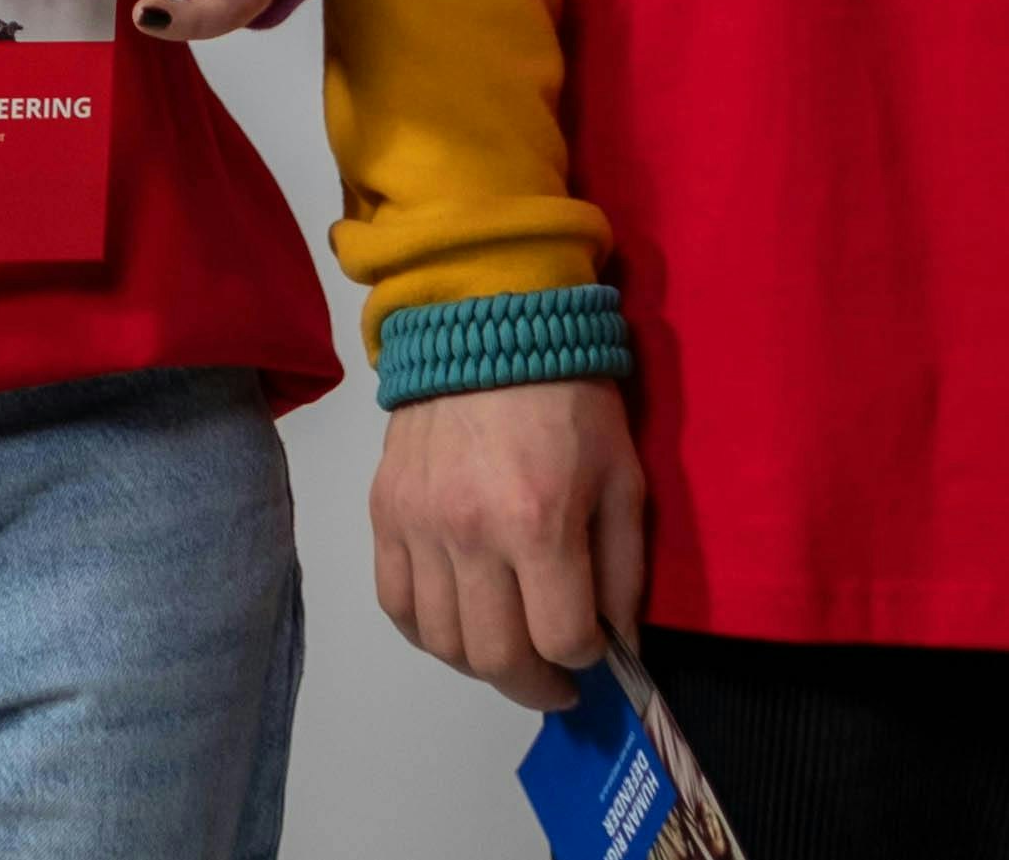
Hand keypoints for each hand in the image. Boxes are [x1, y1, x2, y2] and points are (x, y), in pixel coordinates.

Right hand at [377, 377, 646, 710]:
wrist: (487, 324)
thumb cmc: (568, 399)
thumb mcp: (623, 478)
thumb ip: (623, 570)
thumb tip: (617, 642)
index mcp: (538, 521)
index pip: (561, 640)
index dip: (587, 659)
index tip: (595, 649)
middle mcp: (469, 533)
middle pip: (496, 658)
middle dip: (535, 685)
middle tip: (555, 679)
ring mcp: (418, 525)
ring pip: (443, 642)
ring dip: (482, 665)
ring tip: (509, 652)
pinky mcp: (384, 512)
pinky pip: (395, 603)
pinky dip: (427, 632)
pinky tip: (458, 626)